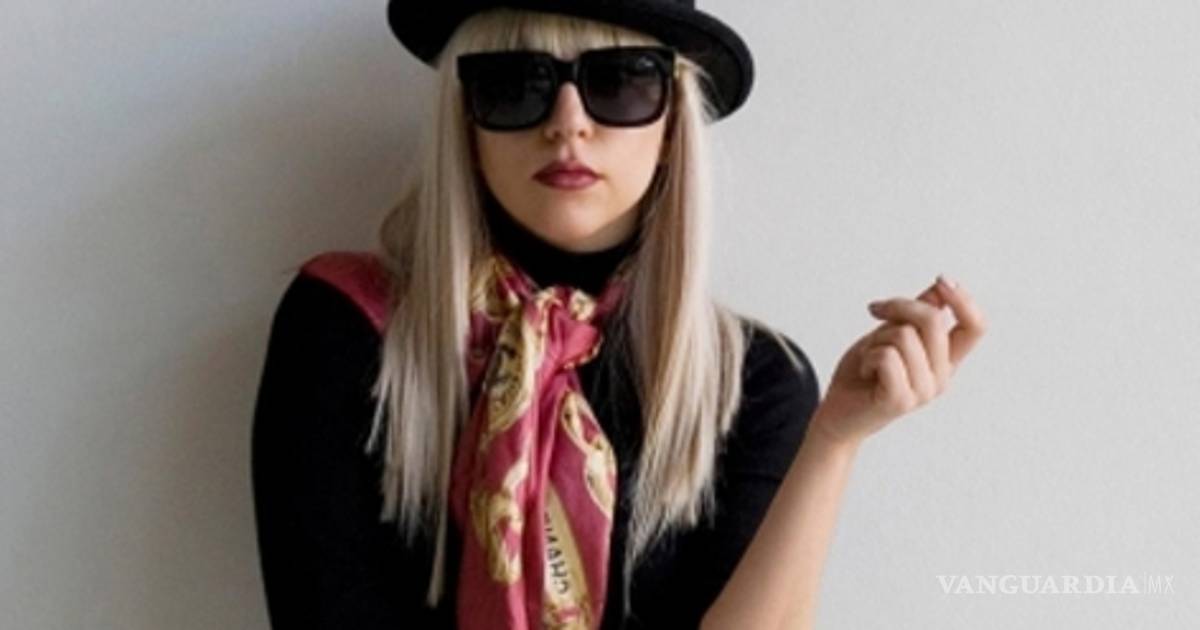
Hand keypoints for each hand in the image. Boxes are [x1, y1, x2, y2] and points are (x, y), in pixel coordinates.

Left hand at [808, 275, 986, 447]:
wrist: (837, 414)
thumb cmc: (862, 374)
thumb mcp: (889, 335)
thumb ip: (915, 316)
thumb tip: (940, 288)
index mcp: (944, 361)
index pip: (975, 327)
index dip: (963, 300)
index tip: (942, 280)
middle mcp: (941, 377)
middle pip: (932, 320)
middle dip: (898, 306)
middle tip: (875, 311)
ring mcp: (923, 391)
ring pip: (903, 335)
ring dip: (875, 340)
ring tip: (869, 360)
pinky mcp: (900, 400)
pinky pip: (886, 356)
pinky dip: (867, 356)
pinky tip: (865, 372)